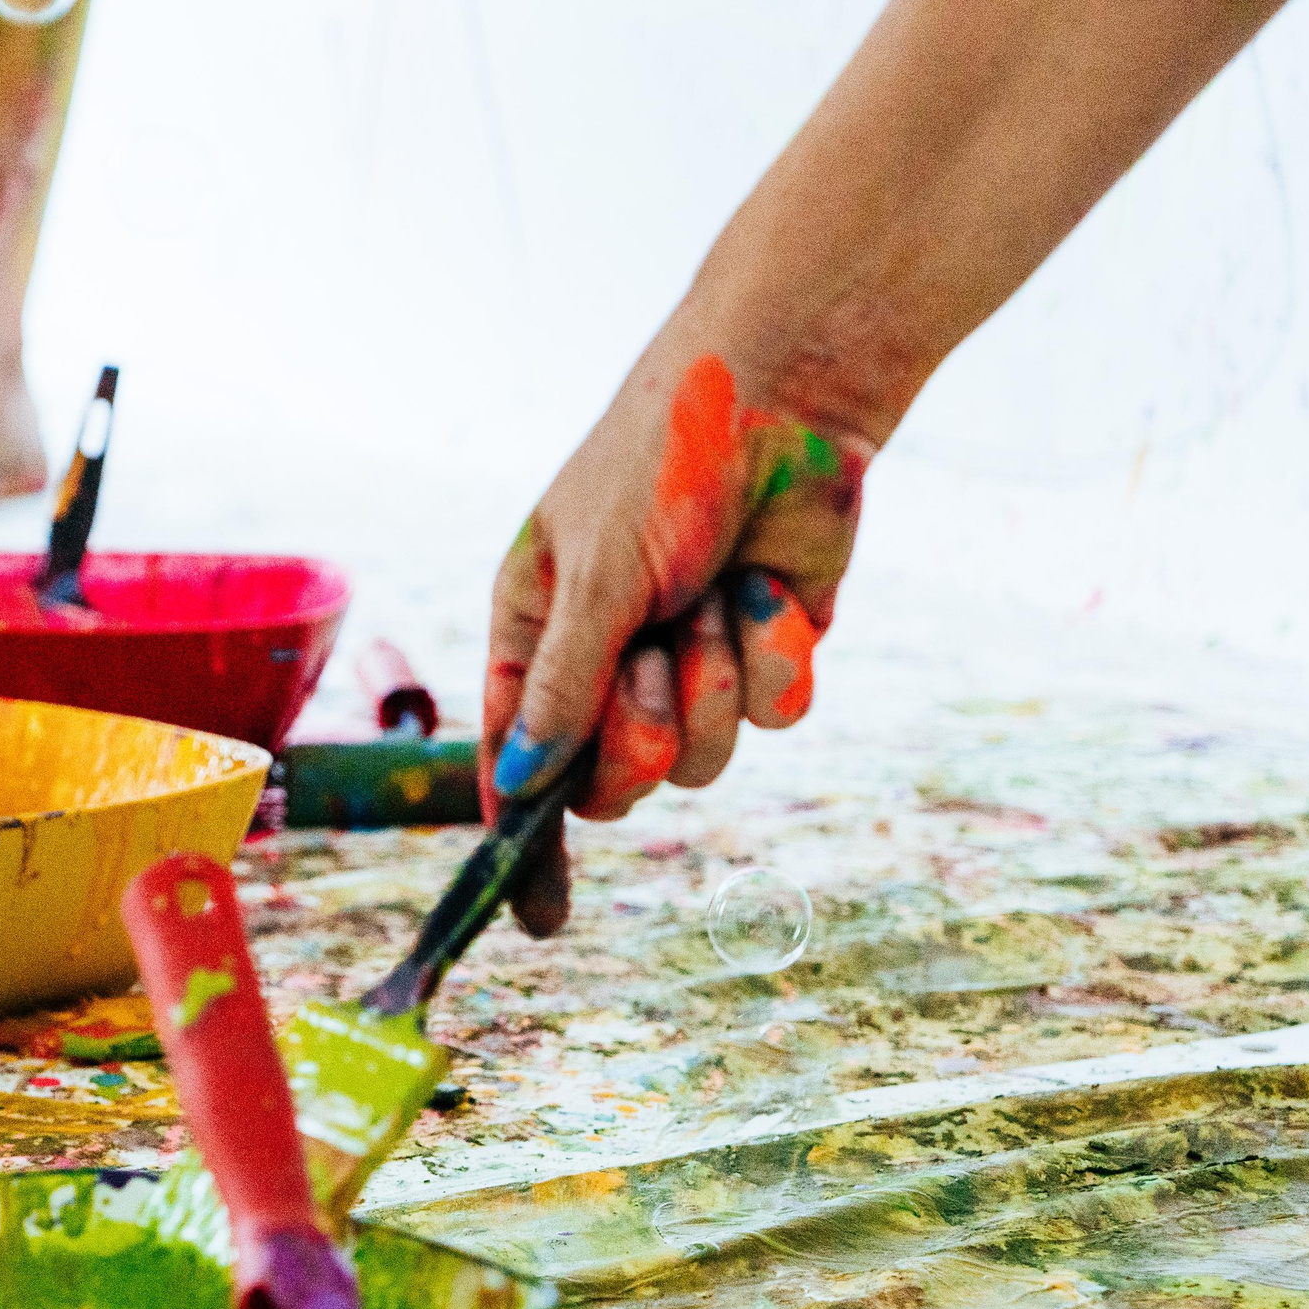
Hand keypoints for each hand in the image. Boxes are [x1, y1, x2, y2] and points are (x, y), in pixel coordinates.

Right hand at [480, 341, 867, 934]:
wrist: (789, 389)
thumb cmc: (663, 458)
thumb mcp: (595, 573)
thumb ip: (563, 687)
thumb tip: (521, 784)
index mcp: (538, 631)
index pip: (518, 759)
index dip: (524, 838)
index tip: (537, 919)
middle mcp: (610, 658)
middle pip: (615, 780)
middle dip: (642, 730)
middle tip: (655, 657)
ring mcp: (692, 659)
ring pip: (703, 756)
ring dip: (714, 678)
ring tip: (717, 593)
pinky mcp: (768, 652)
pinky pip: (774, 713)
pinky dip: (774, 652)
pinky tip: (771, 583)